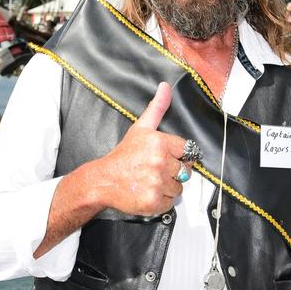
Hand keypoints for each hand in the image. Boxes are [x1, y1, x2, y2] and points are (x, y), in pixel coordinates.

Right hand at [84, 82, 185, 216]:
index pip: (188, 150)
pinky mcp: (154, 201)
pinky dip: (162, 201)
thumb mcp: (140, 128)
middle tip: (155, 170)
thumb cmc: (122, 156)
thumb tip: (166, 87)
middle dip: (173, 172)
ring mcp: (157, 183)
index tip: (164, 157)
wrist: (103, 180)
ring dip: (168, 187)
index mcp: (160, 142)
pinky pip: (170, 202)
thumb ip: (157, 107)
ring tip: (150, 181)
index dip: (178, 155)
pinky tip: (148, 192)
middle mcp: (160, 162)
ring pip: (179, 188)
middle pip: (185, 171)